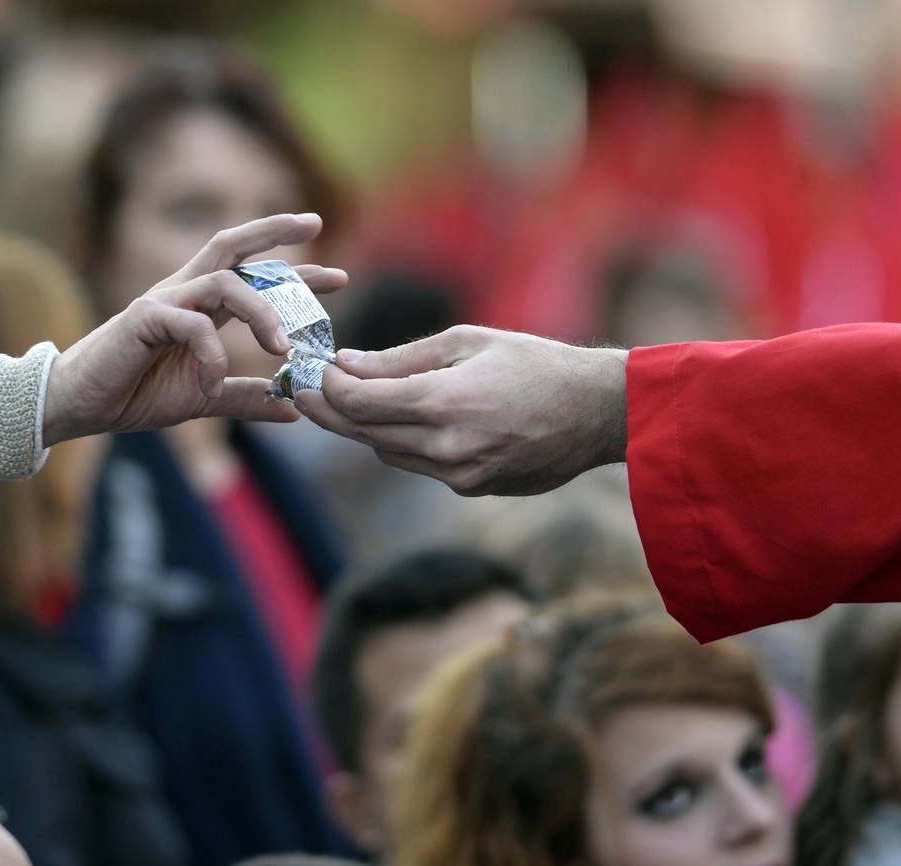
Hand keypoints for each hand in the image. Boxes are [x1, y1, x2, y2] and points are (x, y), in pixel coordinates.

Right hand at [42, 214, 346, 444]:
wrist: (75, 406)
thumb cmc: (133, 394)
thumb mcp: (203, 398)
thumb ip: (245, 398)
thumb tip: (294, 410)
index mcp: (199, 305)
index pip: (251, 272)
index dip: (293, 269)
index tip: (337, 275)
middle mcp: (183, 292)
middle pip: (233, 246)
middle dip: (275, 232)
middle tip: (317, 226)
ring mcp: (163, 301)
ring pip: (225, 283)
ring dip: (262, 311)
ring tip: (281, 348)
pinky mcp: (143, 319)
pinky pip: (193, 326)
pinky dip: (212, 356)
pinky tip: (213, 383)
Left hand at [296, 325, 627, 495]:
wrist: (597, 413)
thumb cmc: (536, 364)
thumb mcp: (469, 342)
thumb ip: (403, 359)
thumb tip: (348, 364)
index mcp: (444, 403)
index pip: (358, 403)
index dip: (325, 388)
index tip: (310, 371)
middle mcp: (446, 447)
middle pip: (363, 434)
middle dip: (330, 410)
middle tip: (304, 389)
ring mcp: (460, 475)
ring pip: (387, 453)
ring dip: (366, 428)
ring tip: (350, 400)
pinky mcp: (472, 489)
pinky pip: (420, 466)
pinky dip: (405, 443)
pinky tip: (407, 420)